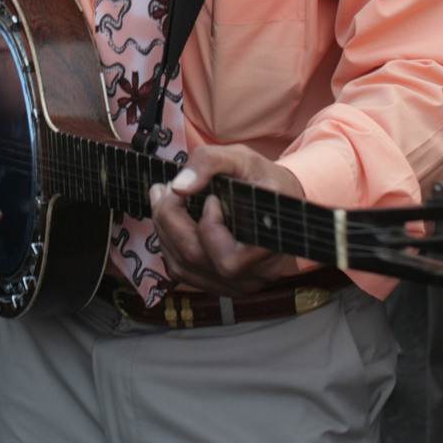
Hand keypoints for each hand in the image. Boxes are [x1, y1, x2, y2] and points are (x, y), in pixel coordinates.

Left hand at [149, 144, 305, 295]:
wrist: (278, 199)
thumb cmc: (263, 180)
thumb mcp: (243, 158)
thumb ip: (210, 162)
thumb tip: (179, 186)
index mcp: (269, 249)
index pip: (227, 257)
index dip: (208, 225)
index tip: (210, 196)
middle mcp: (255, 275)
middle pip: (195, 258)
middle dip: (171, 218)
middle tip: (166, 189)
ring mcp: (237, 284)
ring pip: (182, 267)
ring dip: (164, 229)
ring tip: (165, 199)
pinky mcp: (221, 284)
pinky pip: (181, 271)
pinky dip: (168, 243)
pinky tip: (171, 220)